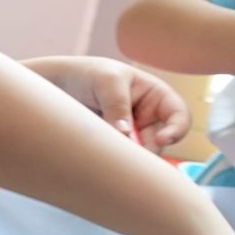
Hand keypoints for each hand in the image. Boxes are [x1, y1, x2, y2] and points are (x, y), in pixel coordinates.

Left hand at [26, 55, 189, 149]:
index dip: (176, 130)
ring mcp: (132, 133)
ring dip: (127, 156)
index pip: (179, 116)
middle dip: (146, 150)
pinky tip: (100, 158)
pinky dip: (115, 160)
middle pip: (159, 142)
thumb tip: (126, 136)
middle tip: (125, 152)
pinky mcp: (114, 145)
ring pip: (140, 154)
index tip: (160, 140)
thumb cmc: (87, 74)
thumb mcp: (106, 82)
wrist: (56, 85)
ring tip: (105, 150)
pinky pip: (121, 159)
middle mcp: (148, 117)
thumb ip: (118, 106)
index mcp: (156, 96)